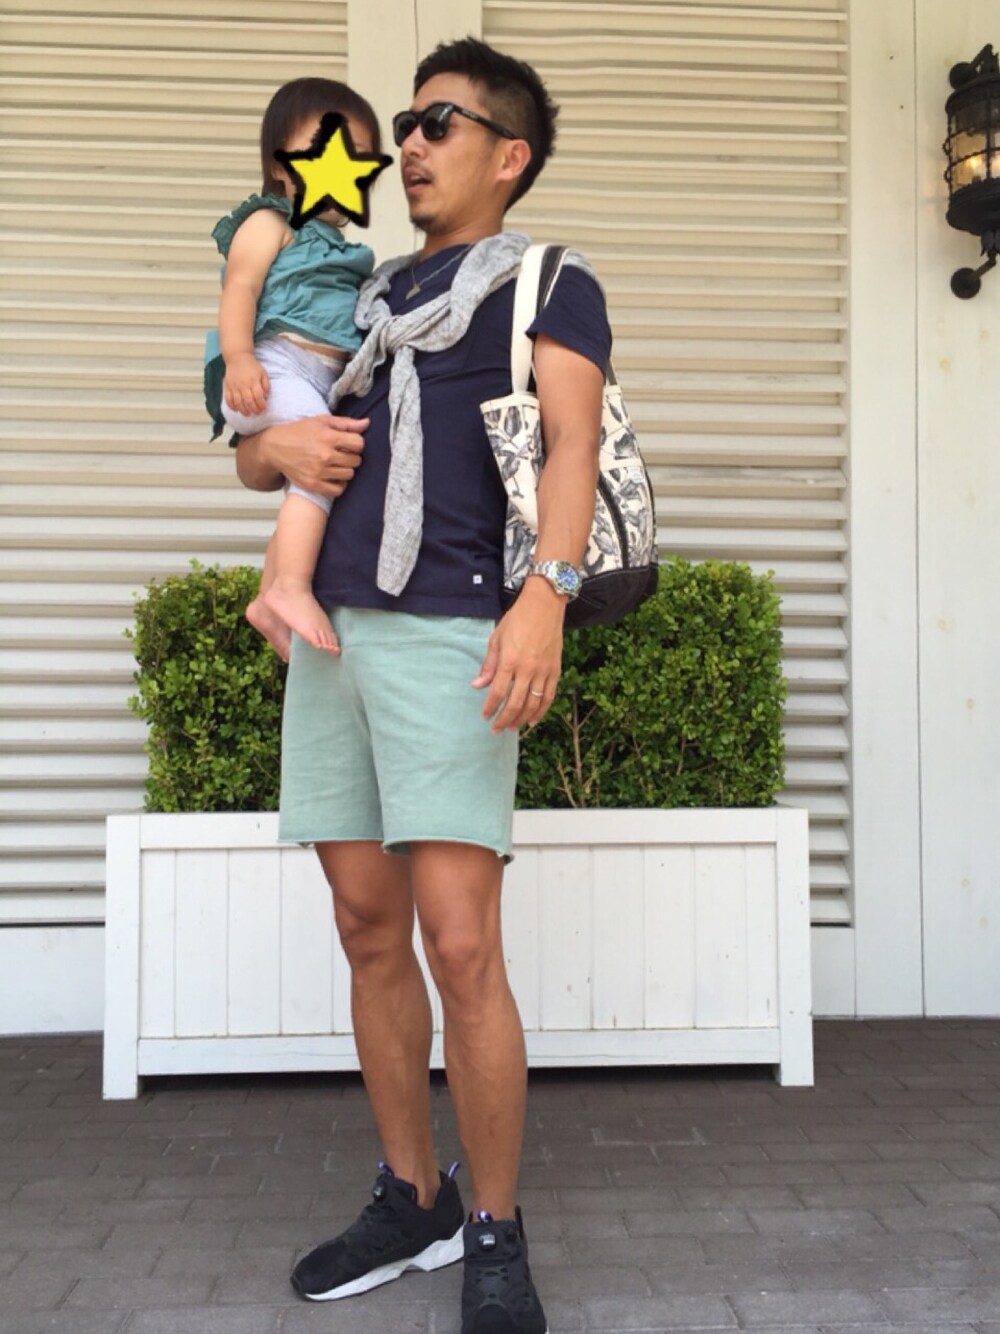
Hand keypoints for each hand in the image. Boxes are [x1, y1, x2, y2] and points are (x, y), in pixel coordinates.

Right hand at [224, 352, 269, 416]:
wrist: (237, 357)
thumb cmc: (252, 366)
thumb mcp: (263, 373)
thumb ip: (266, 385)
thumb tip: (265, 396)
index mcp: (253, 381)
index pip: (258, 396)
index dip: (262, 405)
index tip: (264, 409)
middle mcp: (243, 385)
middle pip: (249, 401)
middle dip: (254, 410)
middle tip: (258, 413)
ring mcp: (234, 386)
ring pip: (238, 402)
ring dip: (243, 410)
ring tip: (248, 414)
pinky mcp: (227, 387)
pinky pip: (228, 399)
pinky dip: (232, 406)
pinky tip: (236, 410)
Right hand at [264, 414, 368, 498]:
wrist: (275, 447)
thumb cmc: (299, 432)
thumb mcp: (321, 421)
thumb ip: (346, 423)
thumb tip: (367, 424)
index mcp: (328, 437)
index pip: (359, 444)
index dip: (356, 443)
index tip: (348, 443)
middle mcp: (324, 455)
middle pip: (356, 460)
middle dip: (351, 456)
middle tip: (341, 454)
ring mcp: (319, 472)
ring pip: (349, 475)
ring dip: (346, 469)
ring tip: (336, 464)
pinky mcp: (313, 484)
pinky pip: (338, 489)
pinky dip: (339, 484)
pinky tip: (333, 476)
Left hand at [473, 581, 564, 731]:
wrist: (544, 606)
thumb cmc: (517, 619)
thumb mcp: (496, 638)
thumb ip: (488, 664)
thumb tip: (477, 685)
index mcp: (509, 661)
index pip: (498, 692)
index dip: (490, 707)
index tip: (485, 716)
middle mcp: (527, 669)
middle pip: (515, 703)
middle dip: (504, 719)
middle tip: (496, 730)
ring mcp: (543, 671)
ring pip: (533, 704)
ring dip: (521, 719)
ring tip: (512, 728)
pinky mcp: (555, 670)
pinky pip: (549, 696)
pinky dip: (541, 711)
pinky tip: (533, 720)